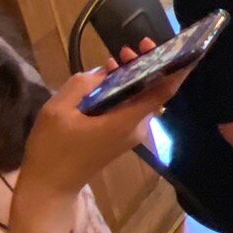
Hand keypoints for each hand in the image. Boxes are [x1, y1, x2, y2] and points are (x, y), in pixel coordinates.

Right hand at [18, 38, 178, 201]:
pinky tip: (109, 75)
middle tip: (133, 47)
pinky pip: (129, 107)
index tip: (184, 50)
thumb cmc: (52, 148)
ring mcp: (128, 133)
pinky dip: (124, 89)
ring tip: (117, 56)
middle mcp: (135, 128)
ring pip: (141, 98)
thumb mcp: (58, 111)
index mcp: (126, 121)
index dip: (177, 71)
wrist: (49, 186)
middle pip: (153, 92)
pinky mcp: (119, 136)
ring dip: (135, 76)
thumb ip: (82, 85)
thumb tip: (104, 73)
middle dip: (149, 65)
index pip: (163, 93)